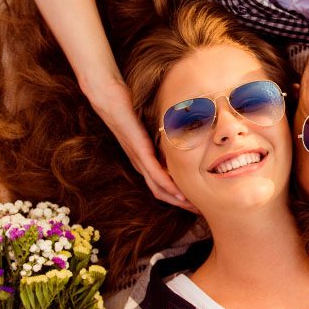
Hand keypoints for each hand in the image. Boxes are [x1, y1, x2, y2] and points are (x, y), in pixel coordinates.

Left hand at [85, 77, 197, 212]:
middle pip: (161, 193)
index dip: (178, 196)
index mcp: (142, 160)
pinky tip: (180, 193)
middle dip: (182, 204)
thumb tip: (181, 127)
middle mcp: (140, 165)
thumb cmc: (128, 107)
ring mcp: (139, 159)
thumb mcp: (150, 122)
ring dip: (177, 200)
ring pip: (159, 188)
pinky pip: (155, 173)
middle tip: (201, 211)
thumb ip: (163, 130)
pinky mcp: (140, 151)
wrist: (108, 98)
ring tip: (194, 207)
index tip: (196, 200)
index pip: (161, 185)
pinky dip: (168, 185)